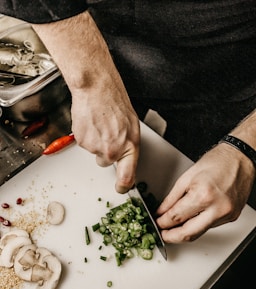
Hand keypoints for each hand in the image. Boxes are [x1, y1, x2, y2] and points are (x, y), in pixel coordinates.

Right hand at [70, 74, 139, 193]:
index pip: (127, 177)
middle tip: (108, 134)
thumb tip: (125, 159)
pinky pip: (85, 144)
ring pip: (95, 152)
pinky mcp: (82, 142)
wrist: (96, 89)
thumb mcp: (131, 127)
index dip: (123, 186)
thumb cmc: (115, 103)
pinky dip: (87, 135)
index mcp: (129, 147)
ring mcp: (95, 147)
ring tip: (100, 124)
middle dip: (106, 152)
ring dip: (96, 141)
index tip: (121, 188)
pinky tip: (92, 123)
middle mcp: (112, 151)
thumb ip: (128, 146)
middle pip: (106, 163)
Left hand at [156, 144, 254, 242]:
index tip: (157, 223)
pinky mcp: (232, 217)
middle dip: (171, 237)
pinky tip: (191, 219)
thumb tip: (161, 212)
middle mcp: (217, 208)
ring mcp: (226, 214)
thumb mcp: (186, 177)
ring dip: (184, 232)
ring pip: (199, 233)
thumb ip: (171, 198)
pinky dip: (198, 225)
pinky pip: (210, 226)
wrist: (240, 158)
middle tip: (162, 234)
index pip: (176, 217)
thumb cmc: (217, 162)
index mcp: (203, 195)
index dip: (162, 223)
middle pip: (188, 234)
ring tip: (173, 227)